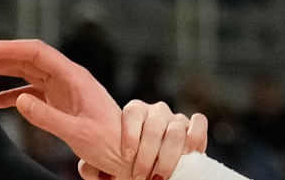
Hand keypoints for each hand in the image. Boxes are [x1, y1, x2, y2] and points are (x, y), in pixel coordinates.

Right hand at [0, 39, 129, 171]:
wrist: (125, 150)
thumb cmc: (107, 140)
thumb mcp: (76, 132)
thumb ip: (47, 117)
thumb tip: (19, 100)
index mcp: (74, 77)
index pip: (38, 52)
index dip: (11, 48)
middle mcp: (68, 77)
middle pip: (29, 59)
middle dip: (1, 60)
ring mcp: (63, 88)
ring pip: (28, 73)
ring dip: (3, 73)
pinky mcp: (59, 102)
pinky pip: (30, 92)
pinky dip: (11, 94)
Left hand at [77, 100, 208, 179]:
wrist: (148, 171)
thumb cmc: (125, 167)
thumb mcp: (104, 165)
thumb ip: (91, 165)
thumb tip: (85, 166)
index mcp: (134, 112)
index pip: (133, 112)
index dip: (130, 135)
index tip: (126, 158)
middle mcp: (157, 112)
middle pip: (156, 125)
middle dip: (148, 155)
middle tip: (140, 176)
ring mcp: (176, 118)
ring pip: (177, 129)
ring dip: (168, 156)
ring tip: (161, 174)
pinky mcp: (194, 126)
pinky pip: (199, 122)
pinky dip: (195, 138)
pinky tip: (188, 154)